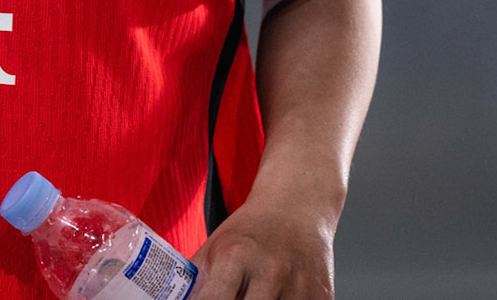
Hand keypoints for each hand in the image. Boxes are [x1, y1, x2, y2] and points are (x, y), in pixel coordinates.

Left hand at [190, 197, 334, 299]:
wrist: (296, 206)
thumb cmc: (251, 229)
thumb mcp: (214, 246)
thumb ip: (195, 280)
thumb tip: (173, 299)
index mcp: (237, 256)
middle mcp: (271, 271)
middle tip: (231, 299)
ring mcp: (301, 287)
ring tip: (252, 295)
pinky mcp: (323, 297)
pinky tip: (276, 297)